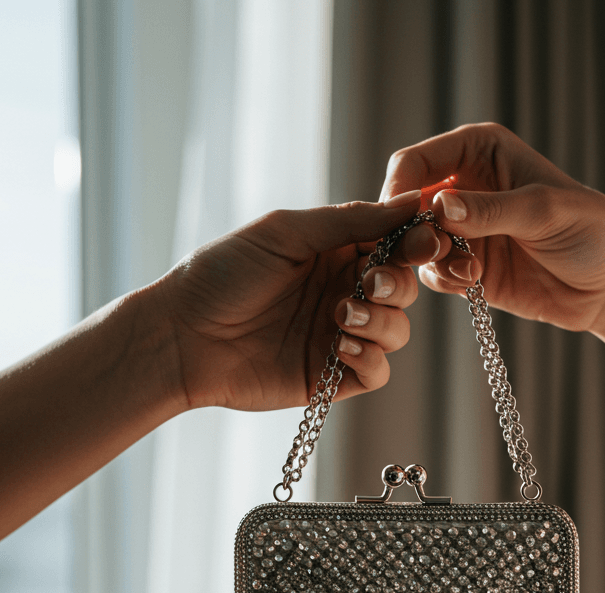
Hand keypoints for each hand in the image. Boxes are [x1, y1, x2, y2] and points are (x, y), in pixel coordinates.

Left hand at [159, 193, 424, 411]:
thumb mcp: (287, 232)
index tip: (421, 240)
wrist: (183, 336)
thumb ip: (351, 220)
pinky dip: (371, 358)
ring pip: (396, 331)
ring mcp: (337, 336)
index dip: (414, 243)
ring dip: (382, 322)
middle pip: (402, 289)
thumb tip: (410, 204)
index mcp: (334, 252)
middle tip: (368, 283)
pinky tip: (342, 346)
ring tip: (343, 315)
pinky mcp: (329, 377)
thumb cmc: (223, 274)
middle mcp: (341, 291)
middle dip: (396, 285)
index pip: (393, 244)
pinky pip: (376, 373)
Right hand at [380, 123, 604, 334]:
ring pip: (415, 243)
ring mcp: (464, 231)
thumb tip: (440, 208)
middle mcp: (465, 187)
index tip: (402, 218)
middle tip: (434, 251)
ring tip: (467, 272)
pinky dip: (444, 281)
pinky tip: (472, 283)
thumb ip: (492, 210)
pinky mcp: (467, 268)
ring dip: (430, 260)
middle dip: (411, 230)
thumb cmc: (592, 232)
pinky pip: (434, 274)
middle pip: (406, 204)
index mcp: (480, 151)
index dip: (401, 188)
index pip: (417, 161)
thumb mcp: (545, 212)